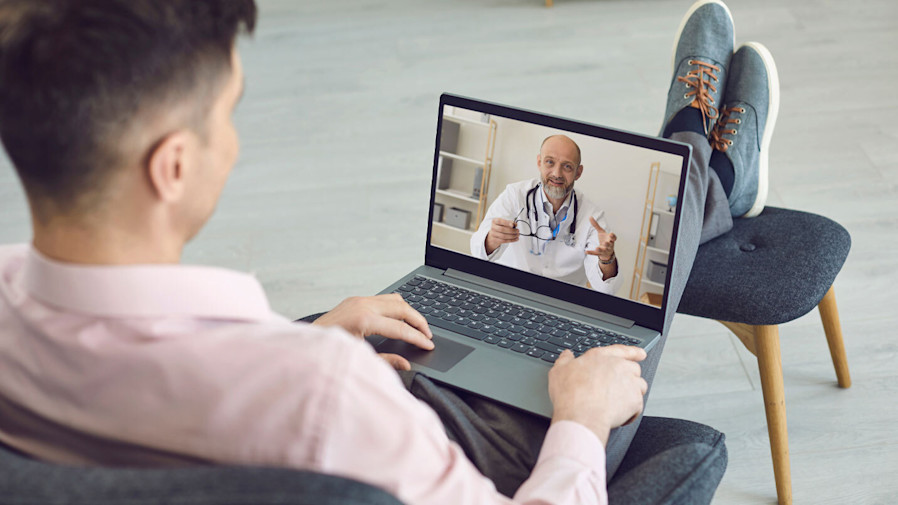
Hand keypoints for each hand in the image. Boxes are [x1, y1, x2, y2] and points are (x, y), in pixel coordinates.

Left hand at [313, 294, 433, 370]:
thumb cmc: (327, 353)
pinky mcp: (355, 299)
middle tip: (428, 335)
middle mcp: (362, 305)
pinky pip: (383, 298)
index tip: (429, 345)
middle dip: (419, 322)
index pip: (400, 328)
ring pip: (395, 299)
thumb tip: (405, 364)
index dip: (418, 338)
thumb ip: (386, 361)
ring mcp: (358, 300)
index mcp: (364, 320)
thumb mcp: (359, 359)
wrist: (304, 345)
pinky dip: (396, 307)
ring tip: (418, 327)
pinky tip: (400, 318)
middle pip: (403, 308)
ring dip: (409, 312)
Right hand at [484, 218, 519, 254]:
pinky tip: (516, 239)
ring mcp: (493, 234)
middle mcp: (493, 227)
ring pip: (503, 236)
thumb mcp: (505, 222)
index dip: (506, 223)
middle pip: (502, 229)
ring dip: (512, 236)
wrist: (494, 234)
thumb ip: (510, 222)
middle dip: (511, 230)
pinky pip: (504, 241)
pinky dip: (511, 240)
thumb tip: (515, 225)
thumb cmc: (501, 226)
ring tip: (517, 235)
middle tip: (518, 231)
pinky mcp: (495, 240)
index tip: (513, 225)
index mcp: (494, 221)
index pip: (499, 221)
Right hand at [547, 345, 647, 445]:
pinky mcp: (635, 400)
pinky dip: (632, 411)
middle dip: (629, 377)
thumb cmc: (570, 394)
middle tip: (617, 388)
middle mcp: (619, 366)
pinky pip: (638, 406)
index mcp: (601, 357)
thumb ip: (565, 360)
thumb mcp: (559, 371)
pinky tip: (620, 416)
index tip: (640, 353)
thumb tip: (567, 355)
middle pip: (633, 368)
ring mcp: (630, 383)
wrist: (581, 416)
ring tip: (619, 403)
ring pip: (640, 386)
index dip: (632, 351)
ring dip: (632, 393)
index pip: (620, 350)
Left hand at [586, 217, 615, 260]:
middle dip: (607, 244)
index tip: (611, 234)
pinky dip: (591, 253)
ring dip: (600, 249)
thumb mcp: (601, 232)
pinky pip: (595, 254)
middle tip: (605, 242)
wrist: (607, 251)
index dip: (613, 236)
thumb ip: (596, 225)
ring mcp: (604, 250)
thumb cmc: (605, 239)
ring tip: (596, 248)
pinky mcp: (599, 254)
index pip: (613, 238)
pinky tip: (586, 251)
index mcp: (610, 239)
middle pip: (609, 244)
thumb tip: (590, 217)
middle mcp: (608, 245)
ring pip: (603, 250)